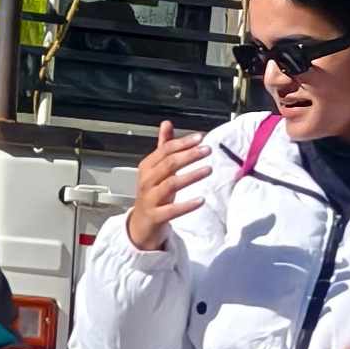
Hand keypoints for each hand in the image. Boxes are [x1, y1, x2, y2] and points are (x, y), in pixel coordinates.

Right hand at [124, 120, 210, 251]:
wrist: (140, 225)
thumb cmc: (152, 194)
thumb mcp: (156, 169)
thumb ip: (163, 147)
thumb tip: (167, 123)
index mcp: (147, 167)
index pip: (165, 150)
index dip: (182, 143)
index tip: (200, 137)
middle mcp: (146, 181)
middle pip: (168, 164)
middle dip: (189, 155)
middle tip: (208, 150)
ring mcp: (150, 199)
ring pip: (170, 184)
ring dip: (191, 176)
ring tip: (208, 170)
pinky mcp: (156, 216)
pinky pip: (172, 210)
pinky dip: (187, 205)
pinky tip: (201, 200)